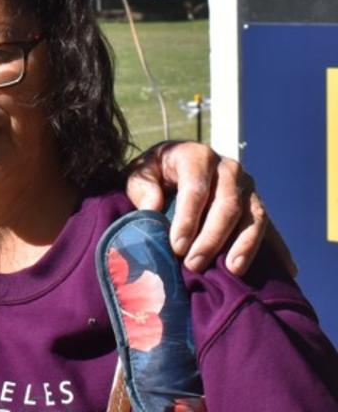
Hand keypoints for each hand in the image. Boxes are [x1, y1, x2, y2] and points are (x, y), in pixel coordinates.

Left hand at [124, 141, 292, 275]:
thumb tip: (152, 209)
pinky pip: (268, 225)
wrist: (174, 164)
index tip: (176, 246)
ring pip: (254, 215)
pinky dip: (275, 247)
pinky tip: (283, 269)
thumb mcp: (140, 173)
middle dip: (211, 238)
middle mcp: (228, 168)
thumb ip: (143, 188)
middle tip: (194, 264)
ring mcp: (247, 186)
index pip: (196, 188)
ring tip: (232, 270)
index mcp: (197, 155)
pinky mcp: (256, 203)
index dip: (187, 219)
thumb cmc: (154, 172)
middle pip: (227, 204)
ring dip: (244, 244)